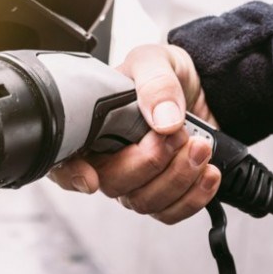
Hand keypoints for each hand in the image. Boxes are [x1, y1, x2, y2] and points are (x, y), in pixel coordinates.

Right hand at [48, 44, 220, 224]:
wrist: (202, 85)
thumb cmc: (164, 72)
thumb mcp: (155, 61)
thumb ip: (155, 83)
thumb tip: (163, 120)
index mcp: (91, 125)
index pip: (65, 161)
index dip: (72, 175)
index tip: (91, 178)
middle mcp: (108, 157)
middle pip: (113, 184)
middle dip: (150, 163)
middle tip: (178, 134)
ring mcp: (136, 179)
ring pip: (145, 202)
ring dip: (178, 177)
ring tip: (201, 146)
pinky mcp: (165, 191)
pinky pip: (171, 212)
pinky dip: (194, 196)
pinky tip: (207, 171)